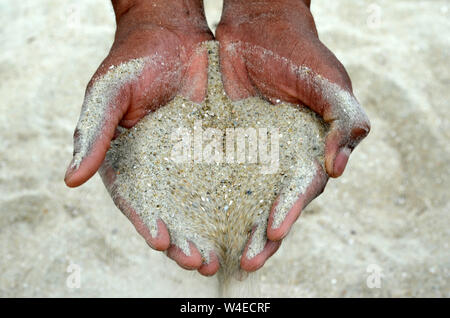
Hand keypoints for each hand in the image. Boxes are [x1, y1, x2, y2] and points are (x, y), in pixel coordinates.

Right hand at [64, 0, 218, 274]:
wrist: (171, 36)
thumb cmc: (132, 62)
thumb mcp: (108, 94)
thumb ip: (93, 135)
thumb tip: (71, 180)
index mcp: (128, 163)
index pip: (134, 203)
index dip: (145, 223)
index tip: (159, 240)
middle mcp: (159, 171)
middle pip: (171, 216)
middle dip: (183, 242)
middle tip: (199, 262)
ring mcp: (190, 163)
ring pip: (201, 207)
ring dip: (210, 234)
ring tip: (222, 256)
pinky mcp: (217, 151)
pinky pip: (229, 179)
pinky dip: (236, 203)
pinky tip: (247, 221)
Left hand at [216, 0, 369, 270]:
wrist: (260, 28)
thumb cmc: (300, 53)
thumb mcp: (329, 83)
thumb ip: (343, 121)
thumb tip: (338, 167)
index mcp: (308, 153)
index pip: (300, 192)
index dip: (289, 212)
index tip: (273, 230)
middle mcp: (278, 161)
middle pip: (269, 206)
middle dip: (259, 236)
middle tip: (244, 262)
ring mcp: (249, 155)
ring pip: (239, 198)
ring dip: (229, 227)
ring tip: (214, 252)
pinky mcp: (221, 144)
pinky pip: (211, 174)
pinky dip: (203, 197)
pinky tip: (190, 217)